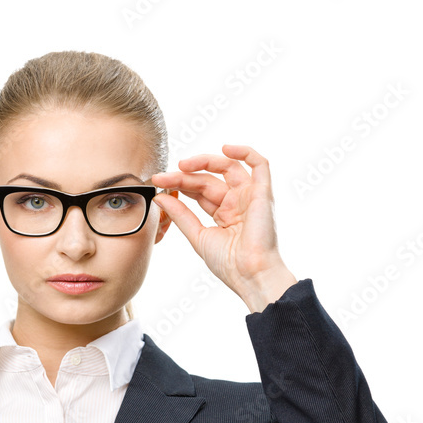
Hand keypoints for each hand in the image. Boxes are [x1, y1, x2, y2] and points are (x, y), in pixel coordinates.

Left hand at [151, 145, 296, 311]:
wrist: (250, 274)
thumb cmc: (228, 264)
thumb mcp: (198, 236)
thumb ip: (181, 215)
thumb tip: (160, 197)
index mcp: (224, 214)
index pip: (199, 191)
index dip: (179, 184)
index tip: (158, 183)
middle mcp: (237, 202)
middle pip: (209, 179)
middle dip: (184, 176)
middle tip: (163, 177)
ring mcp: (250, 196)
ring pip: (228, 167)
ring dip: (205, 162)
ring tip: (183, 165)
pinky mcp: (263, 193)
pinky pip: (260, 164)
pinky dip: (245, 152)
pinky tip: (225, 148)